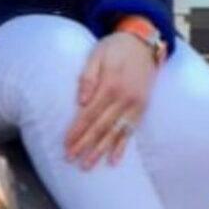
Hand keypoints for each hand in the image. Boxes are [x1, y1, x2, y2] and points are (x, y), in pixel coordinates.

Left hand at [64, 33, 157, 168]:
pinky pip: (131, 131)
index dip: (77, 131)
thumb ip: (88, 77)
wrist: (143, 43)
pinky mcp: (142, 108)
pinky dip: (122, 147)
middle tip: (71, 160)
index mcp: (110, 85)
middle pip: (101, 127)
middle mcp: (124, 98)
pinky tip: (114, 161)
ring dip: (101, 151)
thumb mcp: (96, 55)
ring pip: (115, 133)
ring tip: (88, 165)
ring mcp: (135, 105)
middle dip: (85, 145)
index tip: (65, 144)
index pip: (89, 114)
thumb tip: (80, 101)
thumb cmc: (114, 48)